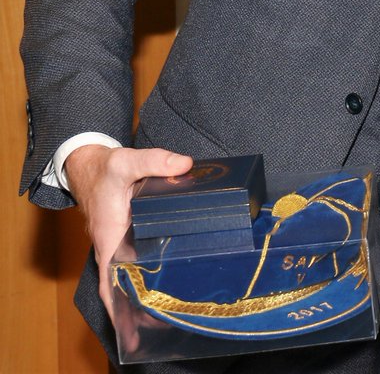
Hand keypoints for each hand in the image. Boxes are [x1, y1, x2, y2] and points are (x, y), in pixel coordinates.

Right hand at [65, 144, 192, 319]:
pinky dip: (146, 273)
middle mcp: (112, 246)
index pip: (110, 280)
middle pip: (122, 286)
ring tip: (167, 315)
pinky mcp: (127, 235)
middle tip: (163, 325)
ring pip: (130, 275)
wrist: (87, 164)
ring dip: (143, 294)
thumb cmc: (103, 168)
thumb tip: (185, 165)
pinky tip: (165, 280)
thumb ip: (154, 161)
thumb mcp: (126, 161)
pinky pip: (135, 260)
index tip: (131, 326)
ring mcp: (119, 242)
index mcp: (109, 237)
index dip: (119, 305)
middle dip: (138, 308)